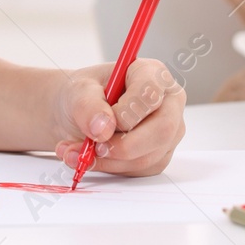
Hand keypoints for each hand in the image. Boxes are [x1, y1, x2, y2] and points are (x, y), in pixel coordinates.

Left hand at [50, 58, 185, 176]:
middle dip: (124, 146)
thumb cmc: (85, 94)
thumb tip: (103, 128)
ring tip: (79, 150)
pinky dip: (110, 168)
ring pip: (149, 156)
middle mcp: (168, 103)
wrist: (77, 114)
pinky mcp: (158, 155)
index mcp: (153, 74)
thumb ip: (88, 105)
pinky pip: (140, 170)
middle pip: (162, 130)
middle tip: (95, 147)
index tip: (103, 121)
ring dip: (109, 160)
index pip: (151, 93)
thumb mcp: (78, 90)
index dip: (126, 112)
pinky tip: (91, 157)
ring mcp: (167, 131)